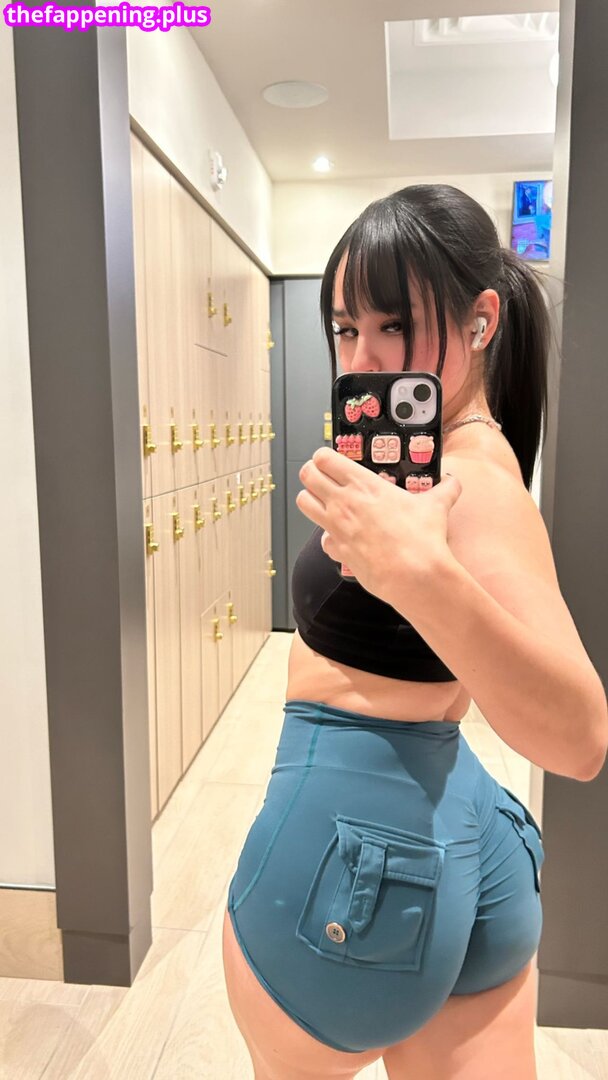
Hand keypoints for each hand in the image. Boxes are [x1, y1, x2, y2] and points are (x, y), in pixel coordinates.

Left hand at [296, 448, 461, 609]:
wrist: (413, 574)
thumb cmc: (420, 538)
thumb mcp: (436, 506)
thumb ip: (444, 490)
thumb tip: (454, 482)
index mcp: (363, 483)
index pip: (325, 458)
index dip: (324, 457)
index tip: (330, 460)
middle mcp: (343, 501)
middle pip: (307, 475)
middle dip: (312, 473)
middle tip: (322, 477)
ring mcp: (336, 526)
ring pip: (304, 503)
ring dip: (312, 500)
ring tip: (326, 503)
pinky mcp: (337, 550)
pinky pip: (322, 540)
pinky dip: (329, 538)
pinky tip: (343, 538)